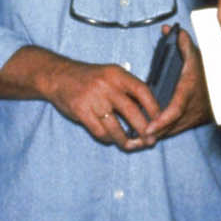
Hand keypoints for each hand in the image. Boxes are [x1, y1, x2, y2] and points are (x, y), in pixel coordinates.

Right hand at [41, 55, 158, 150]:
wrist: (58, 76)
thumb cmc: (90, 78)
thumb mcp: (111, 75)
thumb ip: (128, 89)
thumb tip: (149, 113)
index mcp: (118, 74)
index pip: (143, 91)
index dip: (155, 108)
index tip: (161, 122)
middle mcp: (106, 85)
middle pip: (132, 112)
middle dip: (144, 130)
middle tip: (151, 141)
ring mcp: (93, 98)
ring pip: (116, 127)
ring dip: (125, 140)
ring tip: (131, 145)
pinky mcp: (80, 111)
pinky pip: (99, 132)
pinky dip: (108, 139)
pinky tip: (111, 139)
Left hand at [142, 25, 212, 139]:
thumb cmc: (208, 71)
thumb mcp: (196, 55)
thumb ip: (182, 43)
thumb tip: (169, 29)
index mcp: (188, 92)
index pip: (174, 110)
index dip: (161, 121)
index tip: (148, 128)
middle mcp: (190, 108)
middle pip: (169, 127)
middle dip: (152, 134)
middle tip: (133, 140)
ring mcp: (191, 118)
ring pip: (170, 131)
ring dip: (154, 137)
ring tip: (134, 142)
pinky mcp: (191, 122)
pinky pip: (173, 131)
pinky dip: (160, 134)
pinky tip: (145, 138)